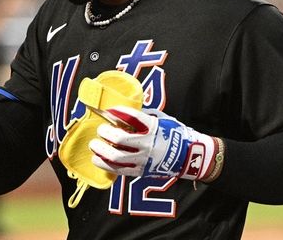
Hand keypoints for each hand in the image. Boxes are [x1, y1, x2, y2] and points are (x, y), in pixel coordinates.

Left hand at [89, 106, 221, 181]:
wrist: (188, 156)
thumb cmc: (173, 134)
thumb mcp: (162, 119)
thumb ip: (144, 116)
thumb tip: (122, 112)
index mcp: (154, 127)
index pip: (133, 117)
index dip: (118, 112)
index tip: (109, 110)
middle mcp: (148, 143)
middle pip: (121, 139)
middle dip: (106, 133)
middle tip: (100, 130)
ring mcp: (144, 159)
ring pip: (117, 157)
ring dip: (101, 150)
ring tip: (94, 145)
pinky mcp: (140, 171)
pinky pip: (119, 170)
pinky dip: (105, 164)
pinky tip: (97, 159)